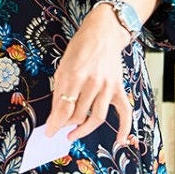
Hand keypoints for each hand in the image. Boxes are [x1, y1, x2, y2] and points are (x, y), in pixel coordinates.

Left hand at [44, 6, 135, 150]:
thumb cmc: (80, 48)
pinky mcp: (119, 88)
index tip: (50, 133)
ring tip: (73, 135)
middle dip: (67, 125)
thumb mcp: (63, 65)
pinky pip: (124, 112)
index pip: (63, 108)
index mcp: (74, 75)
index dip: (55, 124)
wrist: (103, 33)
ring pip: (97, 117)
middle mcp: (92, 82)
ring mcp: (107, 86)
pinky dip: (124, 128)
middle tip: (60, 128)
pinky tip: (119, 140)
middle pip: (79, 115)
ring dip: (84, 130)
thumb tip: (56, 113)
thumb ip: (60, 89)